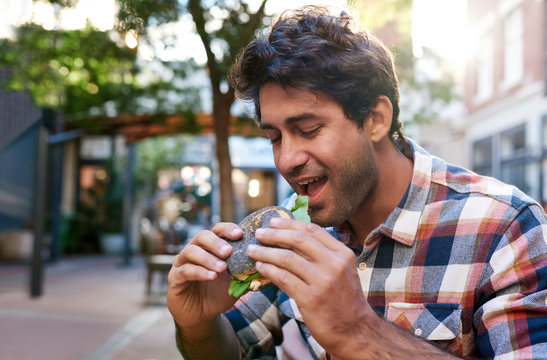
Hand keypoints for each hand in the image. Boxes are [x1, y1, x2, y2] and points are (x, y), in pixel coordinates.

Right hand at [167, 222, 240, 329]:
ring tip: (222, 268)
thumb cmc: (218, 293)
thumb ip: (247, 272)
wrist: (201, 315)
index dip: (227, 229)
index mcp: (209, 247)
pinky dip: (199, 272)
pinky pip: (185, 271)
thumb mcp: (236, 282)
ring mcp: (182, 263)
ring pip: (191, 252)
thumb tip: (265, 265)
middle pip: (202, 236)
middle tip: (229, 252)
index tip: (239, 234)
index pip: (217, 230)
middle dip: (216, 242)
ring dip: (208, 258)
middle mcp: (194, 250)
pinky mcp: (175, 278)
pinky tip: (212, 276)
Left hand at [249, 218, 370, 356]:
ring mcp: (322, 281)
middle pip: (298, 240)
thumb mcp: (342, 271)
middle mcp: (334, 264)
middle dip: (274, 234)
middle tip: (258, 233)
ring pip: (287, 258)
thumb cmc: (345, 300)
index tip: (273, 221)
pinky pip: (283, 278)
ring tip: (253, 251)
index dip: (290, 223)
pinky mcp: (310, 298)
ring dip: (265, 252)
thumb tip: (293, 239)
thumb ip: (323, 255)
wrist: (356, 332)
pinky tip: (260, 268)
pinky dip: (268, 270)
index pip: (313, 230)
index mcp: (343, 253)